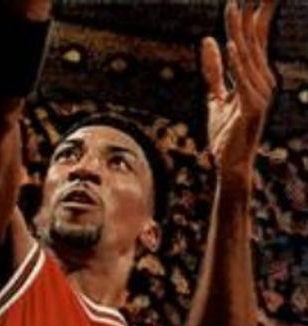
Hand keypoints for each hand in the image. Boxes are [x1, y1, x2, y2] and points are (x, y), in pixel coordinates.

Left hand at [201, 0, 276, 184]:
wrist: (230, 165)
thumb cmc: (226, 135)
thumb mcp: (215, 98)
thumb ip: (214, 72)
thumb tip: (209, 41)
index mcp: (255, 77)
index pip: (254, 39)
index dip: (249, 14)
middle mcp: (262, 81)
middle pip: (254, 41)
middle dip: (251, 13)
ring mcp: (260, 95)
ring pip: (247, 57)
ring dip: (238, 31)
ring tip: (232, 7)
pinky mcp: (252, 109)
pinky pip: (243, 82)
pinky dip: (236, 64)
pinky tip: (230, 45)